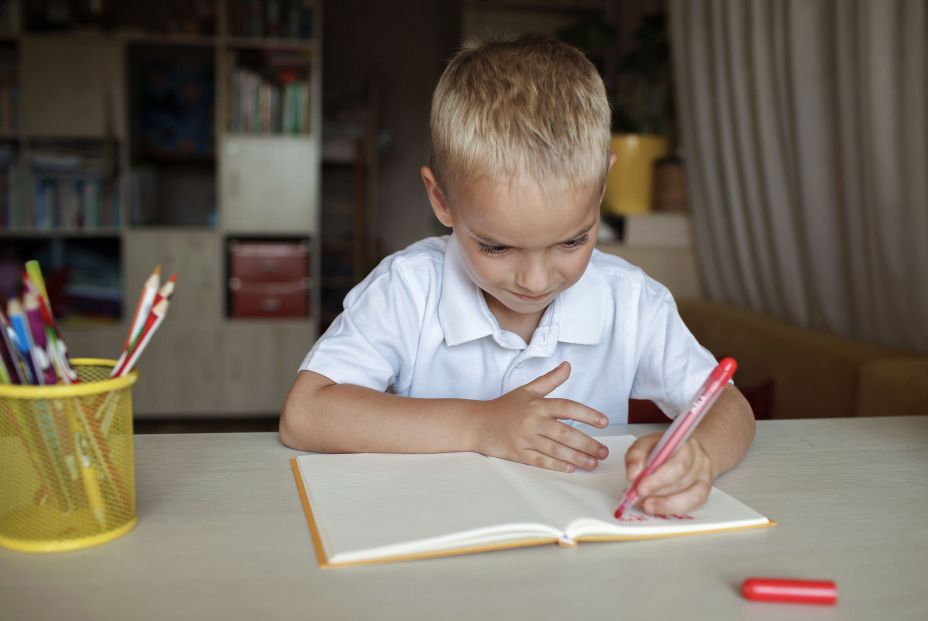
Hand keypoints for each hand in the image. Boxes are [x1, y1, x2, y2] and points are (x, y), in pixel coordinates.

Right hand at [474, 361, 609, 472]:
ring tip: (593, 463)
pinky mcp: (518, 453)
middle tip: (604, 451)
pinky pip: (540, 461)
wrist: (476, 423)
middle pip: (564, 433)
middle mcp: (533, 421)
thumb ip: (550, 380)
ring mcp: (525, 438)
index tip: (604, 422)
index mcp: (537, 404)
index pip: (567, 407)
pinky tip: (571, 468)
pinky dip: (556, 465)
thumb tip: (568, 365)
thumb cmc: (504, 407)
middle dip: (587, 443)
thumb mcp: (527, 390)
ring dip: (577, 457)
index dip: (587, 414)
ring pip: (555, 449)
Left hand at [623, 432, 716, 514]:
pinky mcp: (704, 492)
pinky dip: (673, 508)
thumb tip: (632, 475)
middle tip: (639, 495)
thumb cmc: (663, 450)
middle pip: (682, 474)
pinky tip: (658, 508)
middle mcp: (699, 458)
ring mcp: (704, 476)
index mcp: (685, 443)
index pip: (675, 459)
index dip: (658, 476)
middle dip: (658, 487)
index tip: (639, 486)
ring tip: (646, 504)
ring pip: (689, 493)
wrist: (685, 455)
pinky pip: (693, 505)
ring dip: (664, 502)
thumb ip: (636, 455)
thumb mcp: (646, 445)